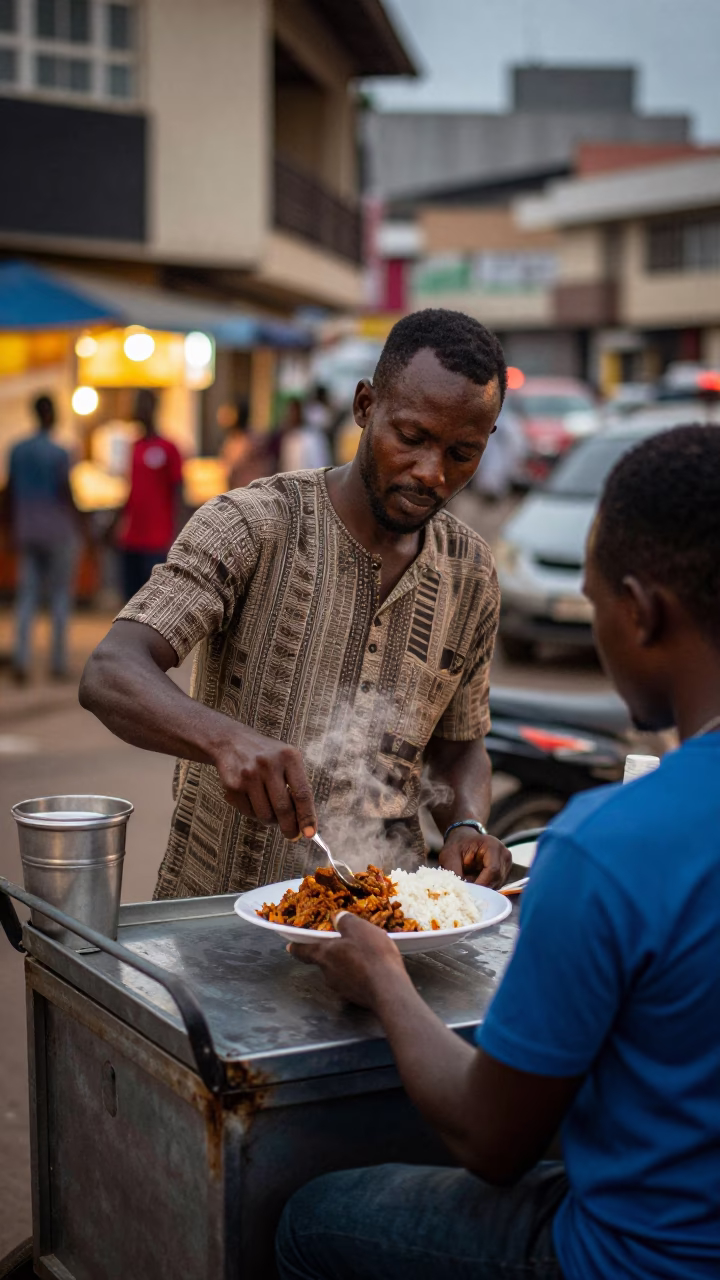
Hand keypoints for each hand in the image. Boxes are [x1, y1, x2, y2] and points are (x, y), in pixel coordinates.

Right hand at [214, 725, 316, 840]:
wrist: (232, 742)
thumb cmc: (267, 756)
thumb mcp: (287, 761)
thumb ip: (297, 787)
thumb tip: (305, 822)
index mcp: (289, 757)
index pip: (302, 793)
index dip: (307, 817)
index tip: (310, 833)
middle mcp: (269, 764)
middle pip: (283, 808)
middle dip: (289, 827)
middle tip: (292, 835)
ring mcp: (249, 775)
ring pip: (265, 814)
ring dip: (271, 821)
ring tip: (271, 813)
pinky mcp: (233, 785)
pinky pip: (248, 812)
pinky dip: (254, 814)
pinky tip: (255, 802)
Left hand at [288, 911, 409, 1009]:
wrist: (389, 988)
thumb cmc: (370, 954)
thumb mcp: (358, 928)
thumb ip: (345, 921)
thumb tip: (335, 917)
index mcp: (324, 955)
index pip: (303, 951)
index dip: (296, 947)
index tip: (289, 946)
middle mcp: (328, 973)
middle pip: (323, 961)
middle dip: (331, 952)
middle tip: (342, 943)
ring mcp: (341, 988)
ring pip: (339, 971)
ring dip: (346, 963)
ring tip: (363, 954)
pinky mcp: (355, 997)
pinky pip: (353, 981)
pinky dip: (358, 974)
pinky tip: (372, 969)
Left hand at [440, 827, 510, 887]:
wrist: (464, 840)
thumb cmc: (457, 845)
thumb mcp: (449, 856)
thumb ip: (454, 872)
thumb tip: (459, 890)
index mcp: (492, 846)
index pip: (493, 870)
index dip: (481, 884)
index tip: (467, 891)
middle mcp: (504, 855)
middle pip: (496, 879)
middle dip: (480, 887)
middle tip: (465, 888)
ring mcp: (507, 864)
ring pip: (497, 885)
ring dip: (482, 888)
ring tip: (468, 879)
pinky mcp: (505, 872)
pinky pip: (496, 885)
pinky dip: (484, 886)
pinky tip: (474, 880)